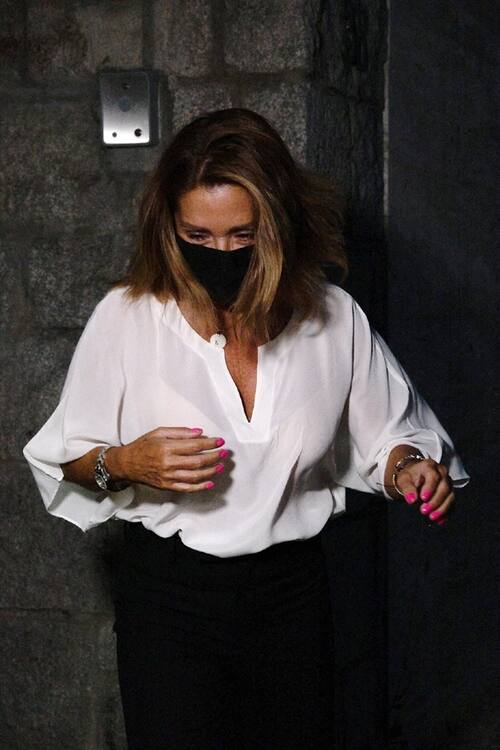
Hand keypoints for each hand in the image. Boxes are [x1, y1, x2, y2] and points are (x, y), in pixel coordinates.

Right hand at [107, 427, 227, 492]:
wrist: (127, 464)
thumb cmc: (143, 446)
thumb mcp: (158, 432)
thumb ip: (180, 432)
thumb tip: (199, 432)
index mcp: (166, 447)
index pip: (194, 446)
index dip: (210, 444)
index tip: (220, 441)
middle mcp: (168, 463)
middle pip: (197, 461)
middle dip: (214, 457)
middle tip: (224, 453)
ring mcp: (168, 477)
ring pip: (195, 476)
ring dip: (211, 471)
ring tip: (220, 466)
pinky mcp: (167, 486)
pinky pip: (187, 488)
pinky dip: (200, 487)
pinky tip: (210, 483)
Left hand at [395, 458, 453, 523]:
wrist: (415, 477)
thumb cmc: (410, 477)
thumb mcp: (404, 480)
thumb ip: (407, 489)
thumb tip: (412, 499)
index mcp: (430, 466)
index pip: (433, 476)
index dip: (430, 488)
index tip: (423, 498)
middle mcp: (442, 473)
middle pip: (444, 487)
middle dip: (435, 501)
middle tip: (424, 511)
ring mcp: (448, 483)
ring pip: (450, 496)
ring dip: (442, 508)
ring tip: (432, 517)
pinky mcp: (450, 493)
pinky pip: (452, 504)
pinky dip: (446, 513)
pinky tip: (439, 520)